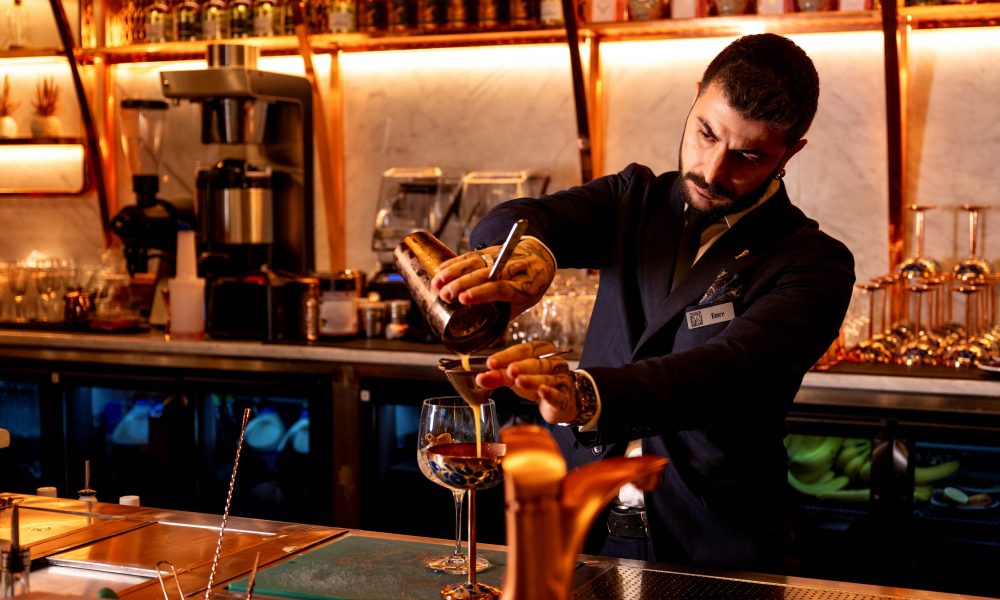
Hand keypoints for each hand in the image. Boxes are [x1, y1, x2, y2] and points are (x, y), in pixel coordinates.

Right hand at [431, 238, 555, 317]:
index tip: (464, 299)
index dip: (481, 293)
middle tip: (444, 295)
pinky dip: (454, 263)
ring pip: (474, 262)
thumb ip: (504, 316)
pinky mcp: (490, 250)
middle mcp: (510, 269)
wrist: (540, 258)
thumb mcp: (523, 303)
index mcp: (522, 286)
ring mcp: (499, 258)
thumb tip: (490, 340)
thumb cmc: (529, 287)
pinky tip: (440, 271)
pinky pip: (470, 255)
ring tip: (437, 284)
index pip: (500, 288)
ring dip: (452, 272)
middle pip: (483, 274)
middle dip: (461, 284)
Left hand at [475, 341, 576, 424]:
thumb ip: (499, 376)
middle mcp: (553, 362)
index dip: (507, 355)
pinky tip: (542, 391)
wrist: (560, 402)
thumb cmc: (536, 383)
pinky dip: (550, 393)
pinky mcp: (564, 397)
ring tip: (519, 381)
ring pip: (545, 378)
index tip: (491, 362)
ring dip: (532, 379)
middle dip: (521, 366)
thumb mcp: (516, 378)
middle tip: (508, 370)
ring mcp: (561, 379)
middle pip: (535, 362)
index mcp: (541, 351)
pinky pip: (557, 394)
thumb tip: (479, 378)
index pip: (523, 350)